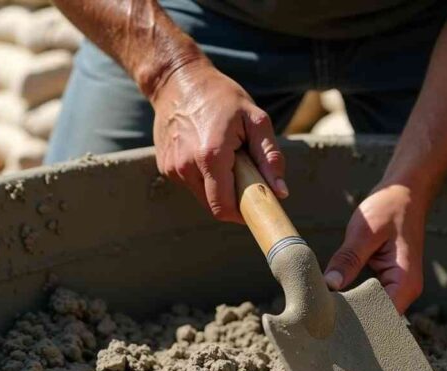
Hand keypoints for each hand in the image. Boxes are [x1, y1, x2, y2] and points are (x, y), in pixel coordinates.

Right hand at [150, 60, 285, 222]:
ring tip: (226, 158)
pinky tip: (208, 153)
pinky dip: (204, 177)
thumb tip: (280, 192)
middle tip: (246, 175)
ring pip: (203, 197)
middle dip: (234, 199)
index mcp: (211, 156)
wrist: (178, 81)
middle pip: (214, 206)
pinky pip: (191, 184)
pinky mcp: (165, 167)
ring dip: (219, 187)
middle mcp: (186, 166)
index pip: (225, 207)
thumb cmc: (222, 97)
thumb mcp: (255, 119)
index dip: (243, 214)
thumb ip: (270, 156)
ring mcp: (173, 168)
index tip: (257, 208)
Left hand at [324, 183, 427, 312]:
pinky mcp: (388, 281)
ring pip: (373, 311)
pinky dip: (355, 301)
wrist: (405, 192)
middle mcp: (405, 290)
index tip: (329, 321)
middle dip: (352, 322)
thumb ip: (348, 259)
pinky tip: (335, 302)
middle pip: (378, 319)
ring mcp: (398, 287)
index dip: (356, 322)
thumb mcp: (364, 232)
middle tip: (321, 320)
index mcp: (404, 282)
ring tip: (325, 315)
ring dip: (353, 312)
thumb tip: (330, 285)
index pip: (381, 317)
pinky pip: (371, 299)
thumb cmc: (389, 208)